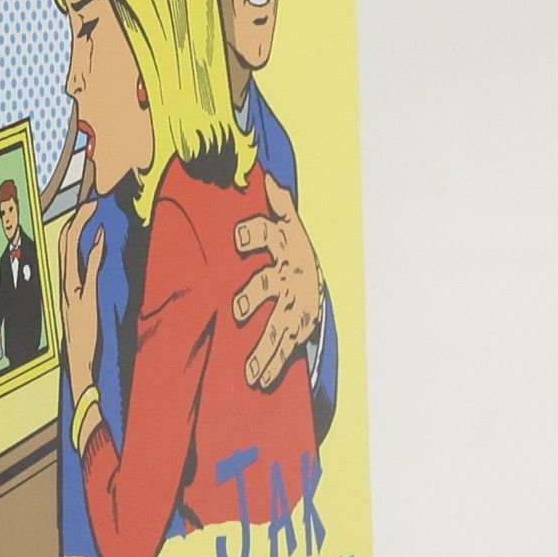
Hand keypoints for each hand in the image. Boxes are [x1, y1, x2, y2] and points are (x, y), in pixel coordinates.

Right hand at [59, 200, 103, 400]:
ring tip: (93, 208)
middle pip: (63, 243)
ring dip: (81, 226)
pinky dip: (92, 251)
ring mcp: (72, 292)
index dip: (71, 227)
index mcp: (64, 287)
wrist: (79, 365)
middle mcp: (64, 286)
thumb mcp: (80, 313)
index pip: (62, 249)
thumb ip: (84, 294)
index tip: (83, 210)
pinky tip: (100, 236)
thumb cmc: (83, 341)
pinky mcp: (84, 300)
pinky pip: (86, 271)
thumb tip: (92, 280)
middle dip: (75, 219)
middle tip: (89, 200)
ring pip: (70, 251)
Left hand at [232, 173, 323, 389]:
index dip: (253, 234)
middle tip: (238, 310)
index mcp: (286, 245)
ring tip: (250, 371)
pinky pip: (285, 348)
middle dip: (255, 298)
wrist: (319, 279)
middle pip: (269, 285)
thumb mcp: (290, 223)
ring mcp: (295, 304)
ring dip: (265, 350)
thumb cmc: (294, 249)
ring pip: (278, 327)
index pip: (269, 234)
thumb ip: (279, 203)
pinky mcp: (298, 326)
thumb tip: (270, 176)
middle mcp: (290, 276)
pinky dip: (272, 364)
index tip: (238, 238)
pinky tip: (258, 380)